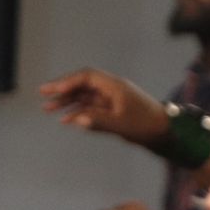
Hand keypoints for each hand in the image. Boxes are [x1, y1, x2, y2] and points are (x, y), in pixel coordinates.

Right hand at [40, 67, 164, 146]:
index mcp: (114, 86)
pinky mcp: (113, 111)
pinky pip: (91, 108)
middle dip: (62, 89)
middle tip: (43, 94)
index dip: (68, 81)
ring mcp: (112, 100)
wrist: (166, 132)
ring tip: (48, 109)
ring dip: (67, 102)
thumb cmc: (147, 126)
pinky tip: (66, 120)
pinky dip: (77, 112)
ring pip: (85, 97)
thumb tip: (76, 119)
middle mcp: (111, 90)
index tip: (53, 90)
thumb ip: (98, 121)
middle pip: (82, 85)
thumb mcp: (122, 124)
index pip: (87, 77)